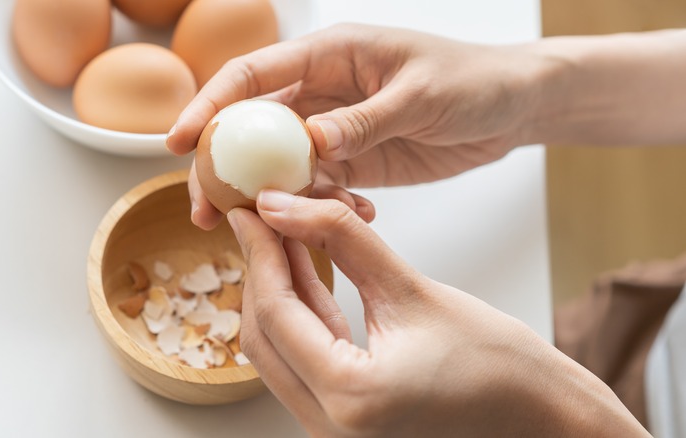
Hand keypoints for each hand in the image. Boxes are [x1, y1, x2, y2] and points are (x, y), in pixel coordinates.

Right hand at [168, 23, 544, 229]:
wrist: (512, 107)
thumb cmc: (472, 81)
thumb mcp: (420, 96)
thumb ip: (365, 119)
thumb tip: (310, 143)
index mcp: (330, 56)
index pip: (253, 77)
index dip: (210, 106)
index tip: (178, 142)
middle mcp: (322, 92)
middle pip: (253, 129)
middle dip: (223, 168)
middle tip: (203, 211)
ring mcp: (336, 129)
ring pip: (281, 165)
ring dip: (269, 199)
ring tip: (265, 232)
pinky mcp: (355, 161)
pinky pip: (321, 188)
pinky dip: (323, 208)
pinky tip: (348, 220)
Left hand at [228, 190, 648, 436]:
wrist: (541, 418)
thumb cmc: (500, 365)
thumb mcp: (412, 288)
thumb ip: (342, 240)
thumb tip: (286, 205)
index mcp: (349, 398)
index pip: (276, 312)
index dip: (258, 252)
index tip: (251, 210)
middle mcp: (331, 429)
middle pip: (264, 337)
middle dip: (260, 272)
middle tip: (263, 220)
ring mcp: (335, 434)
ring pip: (278, 353)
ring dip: (278, 295)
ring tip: (283, 238)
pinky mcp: (345, 424)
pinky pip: (305, 366)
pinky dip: (302, 320)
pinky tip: (307, 275)